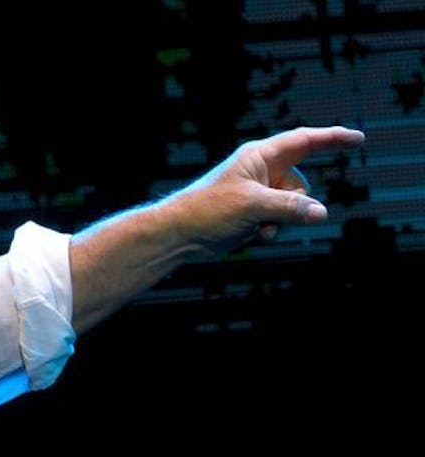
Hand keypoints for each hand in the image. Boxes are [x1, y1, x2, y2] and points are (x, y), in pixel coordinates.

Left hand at [165, 125, 364, 255]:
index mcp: (259, 156)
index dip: (332, 138)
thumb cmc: (208, 210)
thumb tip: (321, 213)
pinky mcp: (256, 213)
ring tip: (255, 226)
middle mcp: (262, 171)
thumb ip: (290, 207)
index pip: (304, 141)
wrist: (181, 235)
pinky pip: (282, 220)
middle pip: (302, 185)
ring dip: (281, 221)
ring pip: (294, 207)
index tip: (358, 138)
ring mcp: (260, 193)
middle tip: (267, 214)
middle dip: (294, 204)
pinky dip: (272, 229)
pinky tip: (252, 234)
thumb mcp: (252, 206)